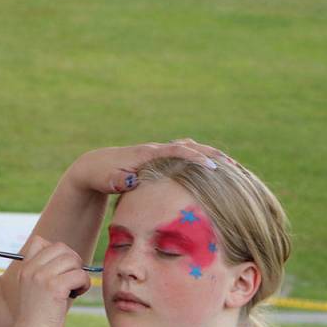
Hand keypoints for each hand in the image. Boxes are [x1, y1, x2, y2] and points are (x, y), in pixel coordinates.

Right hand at [12, 236, 89, 326]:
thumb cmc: (39, 315)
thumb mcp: (36, 288)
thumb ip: (46, 270)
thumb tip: (71, 255)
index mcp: (25, 268)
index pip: (40, 241)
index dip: (55, 251)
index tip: (60, 269)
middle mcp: (31, 269)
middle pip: (61, 247)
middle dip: (72, 261)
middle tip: (72, 278)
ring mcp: (41, 277)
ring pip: (72, 260)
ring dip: (79, 273)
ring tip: (75, 288)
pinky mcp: (54, 288)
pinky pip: (80, 275)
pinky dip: (84, 284)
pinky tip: (77, 294)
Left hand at [66, 140, 223, 194]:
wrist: (93, 166)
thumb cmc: (101, 175)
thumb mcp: (108, 179)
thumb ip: (120, 180)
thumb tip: (133, 180)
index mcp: (147, 154)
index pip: (177, 151)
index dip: (195, 158)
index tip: (213, 166)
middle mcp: (155, 150)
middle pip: (188, 146)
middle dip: (210, 153)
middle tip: (232, 165)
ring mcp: (158, 152)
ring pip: (188, 148)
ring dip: (207, 154)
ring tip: (230, 167)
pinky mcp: (158, 158)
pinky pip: (183, 155)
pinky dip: (198, 158)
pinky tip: (211, 170)